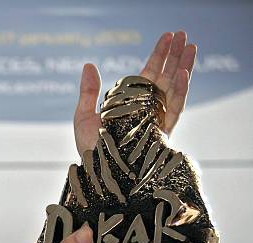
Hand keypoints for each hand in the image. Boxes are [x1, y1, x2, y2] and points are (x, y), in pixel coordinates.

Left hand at [73, 31, 196, 154]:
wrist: (98, 174)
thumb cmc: (90, 149)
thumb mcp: (84, 116)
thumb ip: (89, 92)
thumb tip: (88, 64)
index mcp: (132, 105)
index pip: (149, 76)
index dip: (158, 56)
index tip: (168, 36)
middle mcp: (147, 111)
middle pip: (166, 79)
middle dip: (175, 56)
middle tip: (184, 34)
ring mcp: (156, 122)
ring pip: (174, 90)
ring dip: (183, 68)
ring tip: (191, 46)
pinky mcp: (162, 135)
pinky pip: (174, 110)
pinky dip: (180, 91)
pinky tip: (182, 74)